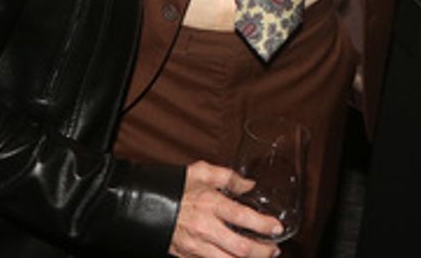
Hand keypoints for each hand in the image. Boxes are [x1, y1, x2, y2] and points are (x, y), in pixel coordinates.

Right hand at [168, 161, 282, 257]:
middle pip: (240, 248)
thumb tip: (250, 184)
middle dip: (262, 252)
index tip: (277, 228)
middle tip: (274, 249)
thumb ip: (229, 177)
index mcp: (211, 204)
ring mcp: (195, 245)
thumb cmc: (174, 186)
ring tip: (262, 256)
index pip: (244, 217)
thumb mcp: (202, 172)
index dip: (264, 225)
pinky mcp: (187, 255)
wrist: (143, 204)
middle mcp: (205, 228)